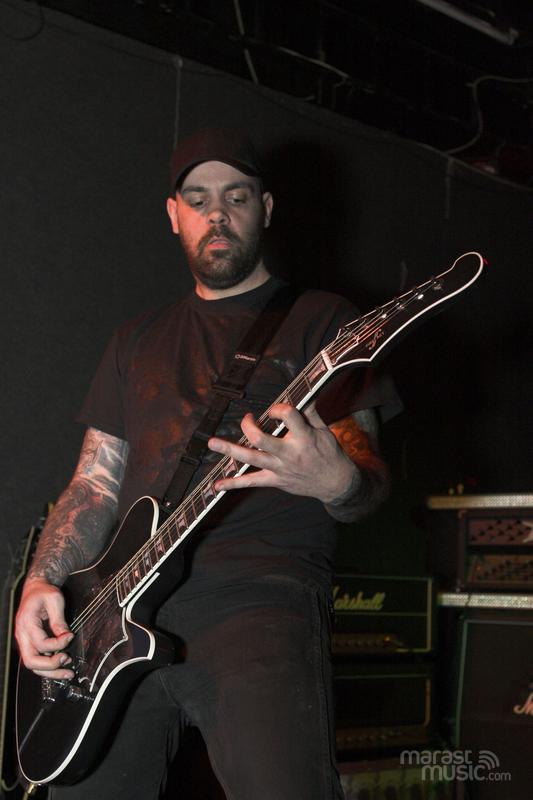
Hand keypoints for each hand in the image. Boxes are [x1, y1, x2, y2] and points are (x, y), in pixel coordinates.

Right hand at [15, 578, 73, 678]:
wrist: (35, 589)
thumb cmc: (43, 592)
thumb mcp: (54, 600)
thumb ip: (59, 620)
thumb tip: (66, 636)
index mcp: (26, 623)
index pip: (41, 643)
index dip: (58, 644)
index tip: (71, 636)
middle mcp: (22, 635)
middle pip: (31, 661)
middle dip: (50, 666)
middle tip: (67, 660)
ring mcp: (25, 641)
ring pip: (33, 665)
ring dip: (51, 672)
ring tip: (68, 673)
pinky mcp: (30, 643)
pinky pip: (37, 659)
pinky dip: (49, 666)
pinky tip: (62, 666)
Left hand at [208, 402, 359, 503]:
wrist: (335, 483)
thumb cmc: (330, 453)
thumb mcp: (324, 430)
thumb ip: (309, 412)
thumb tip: (300, 393)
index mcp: (304, 438)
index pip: (288, 416)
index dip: (279, 408)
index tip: (276, 409)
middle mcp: (289, 453)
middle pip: (261, 439)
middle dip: (248, 427)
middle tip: (247, 418)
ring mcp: (279, 469)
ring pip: (251, 459)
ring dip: (229, 450)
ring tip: (212, 442)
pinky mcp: (275, 481)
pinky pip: (251, 483)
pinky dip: (233, 484)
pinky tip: (217, 486)